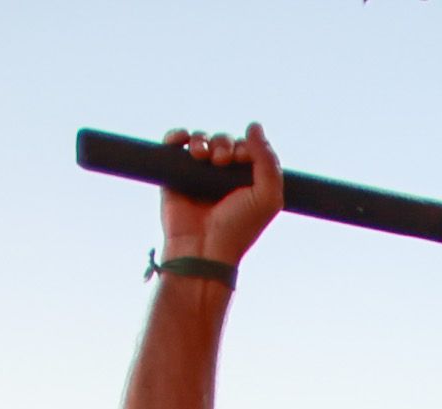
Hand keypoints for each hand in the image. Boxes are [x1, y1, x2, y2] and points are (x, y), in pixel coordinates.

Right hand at [161, 124, 281, 267]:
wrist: (203, 250)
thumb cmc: (238, 228)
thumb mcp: (268, 197)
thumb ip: (268, 161)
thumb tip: (254, 125)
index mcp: (245, 180)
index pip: (245, 148)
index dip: (244, 147)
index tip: (240, 160)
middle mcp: (221, 176)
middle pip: (222, 141)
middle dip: (223, 144)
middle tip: (222, 161)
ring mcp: (197, 175)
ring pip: (200, 140)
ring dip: (202, 140)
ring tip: (202, 157)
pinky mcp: (173, 176)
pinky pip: (174, 145)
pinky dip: (177, 136)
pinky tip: (182, 140)